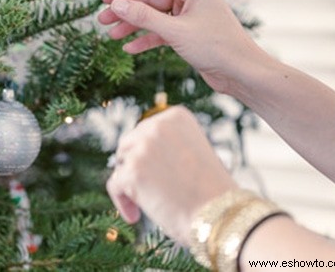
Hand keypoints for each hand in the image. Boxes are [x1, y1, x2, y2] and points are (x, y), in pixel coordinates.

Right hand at [98, 0, 266, 93]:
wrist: (241, 73)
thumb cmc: (216, 47)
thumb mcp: (175, 31)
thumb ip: (143, 17)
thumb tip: (116, 4)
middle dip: (126, 10)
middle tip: (102, 20)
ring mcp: (189, 15)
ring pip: (153, 17)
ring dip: (133, 26)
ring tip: (111, 35)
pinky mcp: (187, 33)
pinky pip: (161, 31)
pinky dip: (146, 39)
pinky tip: (129, 48)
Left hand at [106, 106, 236, 244]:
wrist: (221, 216)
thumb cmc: (211, 192)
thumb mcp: (192, 152)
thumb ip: (167, 145)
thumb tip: (136, 152)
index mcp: (176, 116)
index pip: (145, 130)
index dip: (145, 153)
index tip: (156, 173)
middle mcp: (157, 126)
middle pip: (127, 144)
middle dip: (133, 166)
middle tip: (147, 190)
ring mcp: (142, 147)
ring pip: (121, 164)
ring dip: (129, 184)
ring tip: (145, 204)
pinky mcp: (131, 171)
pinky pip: (114, 185)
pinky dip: (122, 202)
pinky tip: (135, 217)